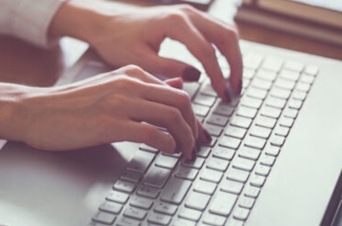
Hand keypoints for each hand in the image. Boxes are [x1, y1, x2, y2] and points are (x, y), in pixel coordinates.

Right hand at [0, 65, 209, 158]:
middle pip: (182, 102)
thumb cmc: (71, 105)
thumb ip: (144, 88)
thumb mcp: (111, 87)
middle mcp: (129, 84)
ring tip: (184, 153)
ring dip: (185, 139)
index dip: (194, 116)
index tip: (196, 134)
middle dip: (195, 128)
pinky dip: (167, 145)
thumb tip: (178, 85)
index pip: (177, 91)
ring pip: (171, 116)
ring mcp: (120, 103)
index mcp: (132, 73)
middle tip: (196, 146)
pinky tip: (167, 152)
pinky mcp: (109, 124)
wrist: (36, 111)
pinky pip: (151, 133)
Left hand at [50, 0, 242, 101]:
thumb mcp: (140, 60)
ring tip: (232, 83)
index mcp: (174, 22)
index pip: (206, 51)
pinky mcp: (189, 18)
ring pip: (226, 31)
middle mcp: (186, 13)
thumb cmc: (117, 41)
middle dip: (235, 65)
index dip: (218, 76)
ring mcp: (190, 13)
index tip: (222, 96)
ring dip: (234, 56)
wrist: (106, 23)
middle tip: (234, 91)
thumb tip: (196, 78)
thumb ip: (169, 68)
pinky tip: (222, 69)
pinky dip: (224, 49)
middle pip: (226, 36)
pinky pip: (217, 30)